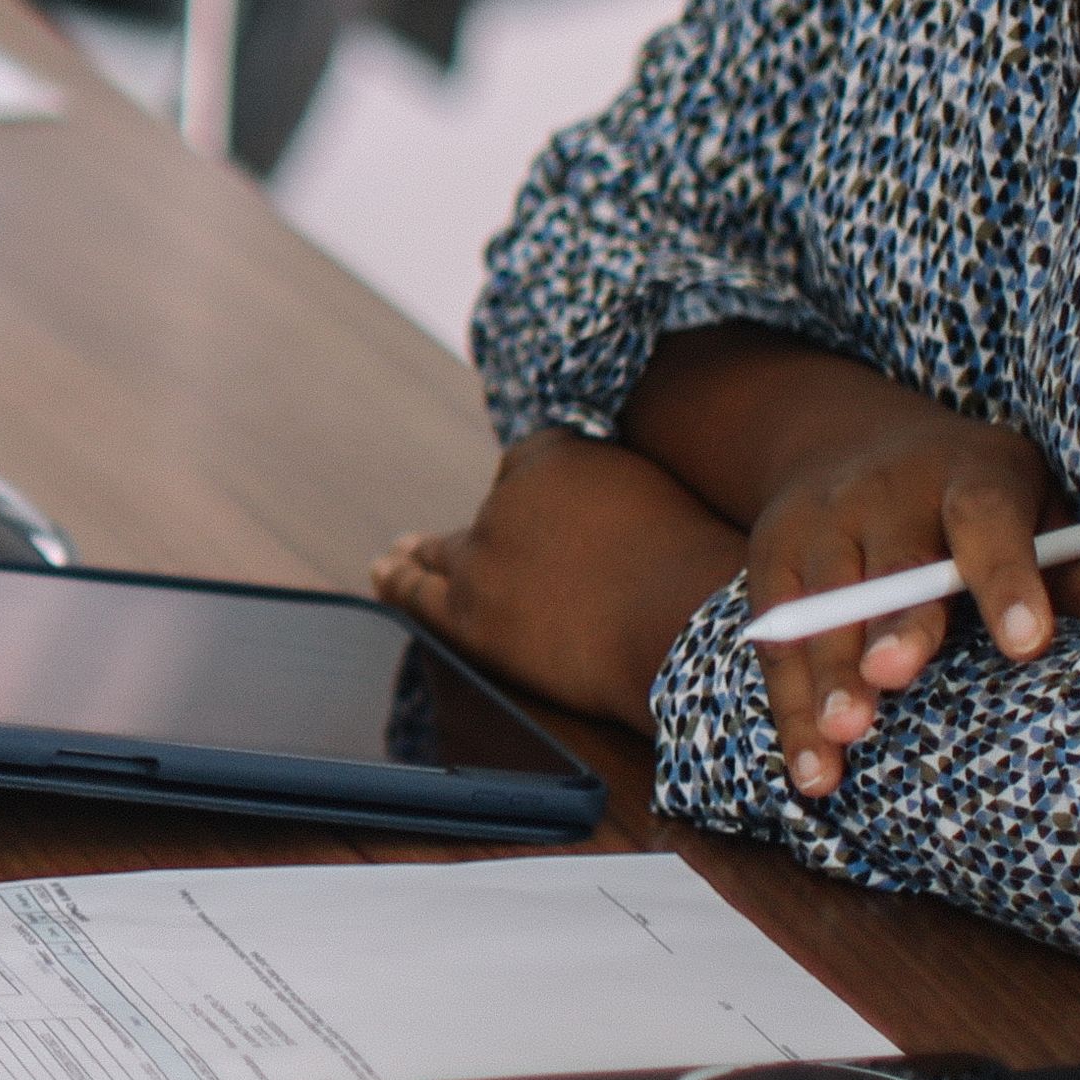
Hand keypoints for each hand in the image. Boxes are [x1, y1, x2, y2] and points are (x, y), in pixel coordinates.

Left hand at [375, 431, 748, 733]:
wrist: (683, 624)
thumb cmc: (696, 569)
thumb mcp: (667, 495)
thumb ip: (616, 485)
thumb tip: (596, 497)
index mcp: (558, 455)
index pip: (527, 462)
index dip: (530, 489)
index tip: (529, 507)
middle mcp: (508, 497)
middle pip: (485, 512)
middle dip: (477, 528)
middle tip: (439, 535)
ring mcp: (484, 555)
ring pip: (438, 552)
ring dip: (414, 556)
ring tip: (393, 557)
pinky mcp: (469, 614)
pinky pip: (416, 595)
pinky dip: (398, 583)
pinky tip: (383, 576)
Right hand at [645, 354, 1079, 801]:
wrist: (849, 443)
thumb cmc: (974, 500)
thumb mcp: (1033, 506)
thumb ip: (1076, 564)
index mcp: (970, 472)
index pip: (988, 518)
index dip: (1007, 579)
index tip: (1027, 645)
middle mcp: (886, 489)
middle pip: (891, 561)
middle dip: (890, 623)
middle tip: (892, 680)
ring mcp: (820, 519)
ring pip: (821, 605)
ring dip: (827, 677)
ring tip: (840, 743)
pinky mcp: (770, 553)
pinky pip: (774, 637)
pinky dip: (789, 706)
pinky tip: (810, 767)